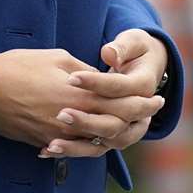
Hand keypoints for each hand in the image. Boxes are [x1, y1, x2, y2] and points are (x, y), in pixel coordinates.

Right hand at [0, 48, 161, 154]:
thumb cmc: (20, 67)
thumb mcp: (58, 59)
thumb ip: (86, 72)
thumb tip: (102, 80)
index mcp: (80, 93)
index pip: (121, 100)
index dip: (142, 100)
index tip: (156, 96)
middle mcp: (74, 117)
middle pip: (117, 123)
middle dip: (139, 117)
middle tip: (154, 111)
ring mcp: (60, 134)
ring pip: (99, 141)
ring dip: (119, 133)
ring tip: (133, 126)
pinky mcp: (45, 141)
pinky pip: (75, 149)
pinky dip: (91, 145)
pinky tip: (101, 139)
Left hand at [41, 30, 169, 158]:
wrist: (145, 69)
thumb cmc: (136, 51)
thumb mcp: (134, 42)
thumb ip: (121, 48)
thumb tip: (110, 54)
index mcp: (143, 86)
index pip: (119, 88)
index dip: (95, 83)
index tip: (71, 78)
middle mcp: (140, 112)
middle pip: (114, 123)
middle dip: (86, 120)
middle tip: (60, 113)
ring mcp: (127, 127)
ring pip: (103, 141)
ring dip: (77, 145)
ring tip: (52, 144)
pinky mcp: (113, 135)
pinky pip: (93, 148)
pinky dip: (72, 150)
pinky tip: (48, 149)